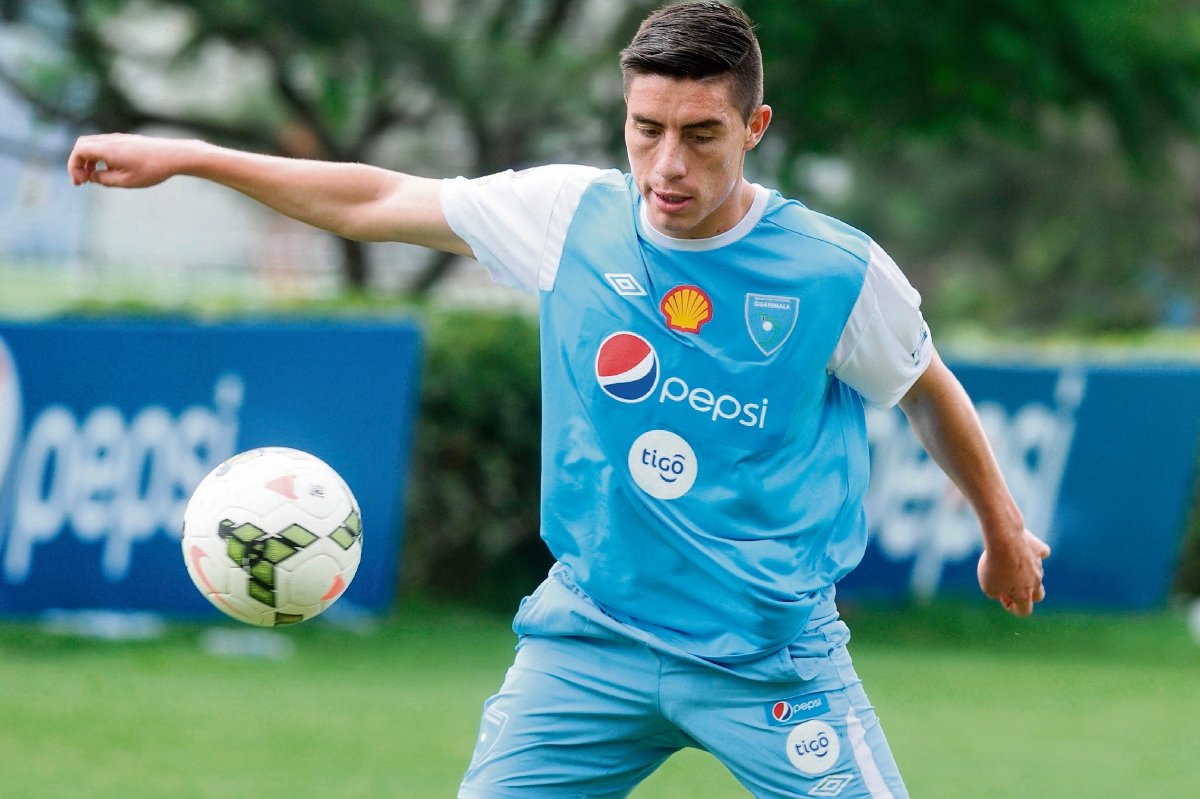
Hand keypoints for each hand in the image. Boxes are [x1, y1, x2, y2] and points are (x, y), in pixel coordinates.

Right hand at [67, 133, 196, 187]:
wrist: (174, 156)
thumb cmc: (151, 169)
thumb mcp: (125, 180)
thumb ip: (104, 179)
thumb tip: (92, 176)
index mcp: (106, 148)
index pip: (78, 152)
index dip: (74, 167)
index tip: (80, 182)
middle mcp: (110, 139)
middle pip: (83, 146)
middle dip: (78, 163)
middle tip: (82, 181)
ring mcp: (119, 138)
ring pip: (94, 145)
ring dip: (89, 160)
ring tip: (93, 177)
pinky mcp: (127, 140)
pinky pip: (106, 146)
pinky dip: (100, 157)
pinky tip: (108, 171)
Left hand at [977, 529, 1050, 616]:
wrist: (1004, 540)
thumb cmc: (994, 565)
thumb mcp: (986, 586)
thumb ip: (995, 594)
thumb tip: (1001, 592)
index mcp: (1024, 596)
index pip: (1024, 611)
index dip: (1012, 607)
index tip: (1001, 597)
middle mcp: (1036, 582)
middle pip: (1038, 596)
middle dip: (1026, 593)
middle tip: (1010, 584)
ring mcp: (1039, 566)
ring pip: (1037, 573)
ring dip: (1025, 571)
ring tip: (1007, 561)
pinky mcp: (1039, 549)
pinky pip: (1042, 552)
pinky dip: (1035, 552)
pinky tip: (1025, 547)